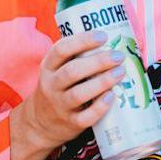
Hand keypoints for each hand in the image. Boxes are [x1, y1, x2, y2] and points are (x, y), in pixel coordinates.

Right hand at [11, 32, 124, 157]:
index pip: (61, 49)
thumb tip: (112, 43)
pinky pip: (85, 117)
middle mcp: (51, 85)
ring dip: (102, 82)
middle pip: (72, 71)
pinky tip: (112, 96)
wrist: (40, 123)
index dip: (83, 41)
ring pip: (79, 94)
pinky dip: (100, 107)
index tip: (103, 36)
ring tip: (120, 73)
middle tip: (118, 56)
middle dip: (98, 62)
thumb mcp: (56, 71)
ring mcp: (60, 106)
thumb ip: (75, 58)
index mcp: (48, 67)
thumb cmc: (57, 89)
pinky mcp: (71, 123)